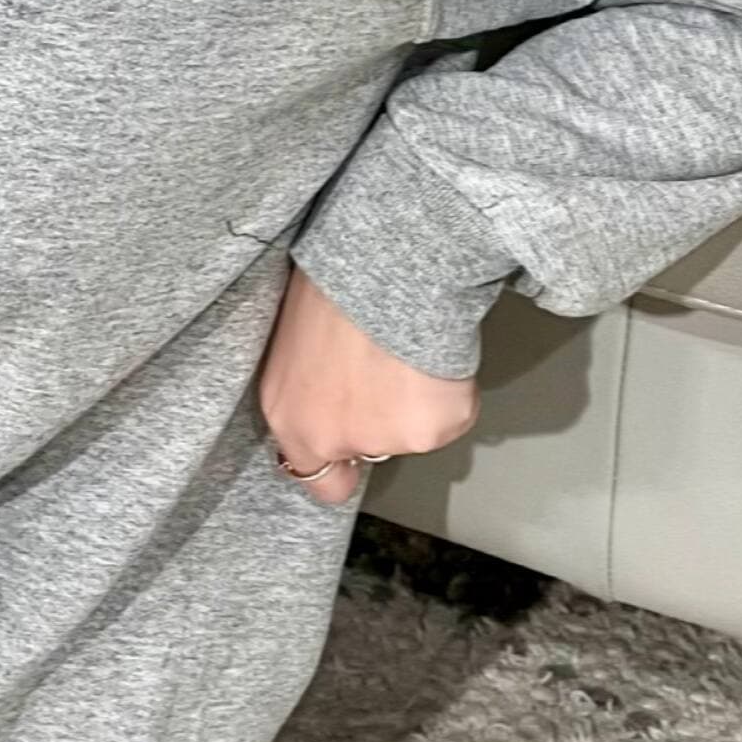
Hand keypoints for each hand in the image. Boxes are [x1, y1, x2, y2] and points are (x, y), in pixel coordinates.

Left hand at [257, 255, 479, 504]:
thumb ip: (311, 380)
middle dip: (383, 419)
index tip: (354, 448)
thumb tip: (333, 382)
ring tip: (407, 347)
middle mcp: (333, 437)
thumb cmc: (337, 278)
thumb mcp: (297, 336)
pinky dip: (451, 387)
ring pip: (414, 429)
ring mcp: (385, 439)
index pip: (318, 479)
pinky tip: (433, 351)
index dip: (342, 461)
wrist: (385, 262)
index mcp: (289, 414)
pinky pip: (451, 413)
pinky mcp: (432, 429)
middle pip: (373, 448)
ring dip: (417, 397)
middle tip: (388, 371)